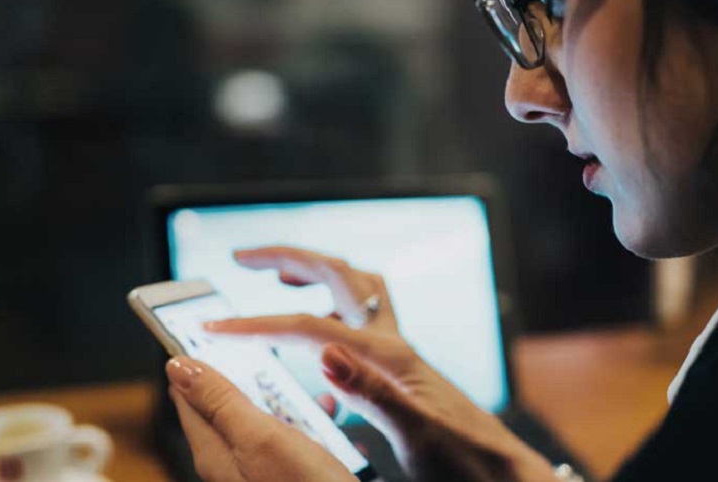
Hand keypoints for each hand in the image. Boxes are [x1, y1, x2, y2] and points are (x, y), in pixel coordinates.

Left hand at [165, 355, 355, 481]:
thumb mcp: (260, 436)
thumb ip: (220, 401)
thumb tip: (179, 366)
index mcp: (214, 453)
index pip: (187, 396)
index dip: (194, 360)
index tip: (203, 330)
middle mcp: (231, 465)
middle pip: (223, 407)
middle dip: (241, 374)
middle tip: (257, 348)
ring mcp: (260, 473)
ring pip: (260, 420)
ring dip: (279, 395)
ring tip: (300, 379)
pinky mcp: (287, 477)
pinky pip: (289, 439)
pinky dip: (306, 420)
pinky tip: (326, 413)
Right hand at [208, 246, 560, 480]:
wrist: (502, 476)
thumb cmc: (465, 460)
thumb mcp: (416, 433)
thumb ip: (371, 392)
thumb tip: (325, 352)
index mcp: (389, 354)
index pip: (310, 327)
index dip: (257, 324)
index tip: (215, 327)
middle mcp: (393, 344)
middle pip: (339, 275)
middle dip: (289, 258)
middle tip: (243, 257)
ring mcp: (397, 355)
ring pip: (355, 291)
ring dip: (314, 276)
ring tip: (276, 281)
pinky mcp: (399, 373)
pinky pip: (359, 327)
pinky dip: (330, 319)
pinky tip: (311, 353)